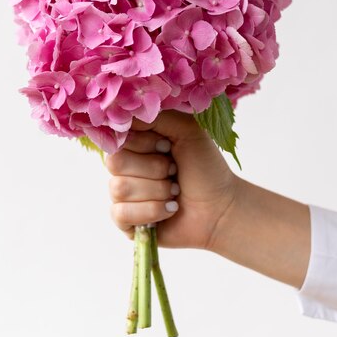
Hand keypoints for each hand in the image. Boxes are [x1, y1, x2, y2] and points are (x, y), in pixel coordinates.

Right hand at [105, 110, 237, 250]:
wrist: (221, 206)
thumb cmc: (205, 166)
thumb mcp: (187, 129)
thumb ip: (157, 116)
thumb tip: (124, 116)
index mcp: (136, 141)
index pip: (117, 135)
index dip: (143, 142)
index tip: (167, 145)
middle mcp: (125, 165)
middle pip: (115, 162)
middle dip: (154, 168)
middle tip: (174, 170)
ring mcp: (123, 194)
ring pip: (120, 188)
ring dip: (157, 190)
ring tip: (175, 191)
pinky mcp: (125, 220)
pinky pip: (121, 213)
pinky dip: (152, 210)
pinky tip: (169, 208)